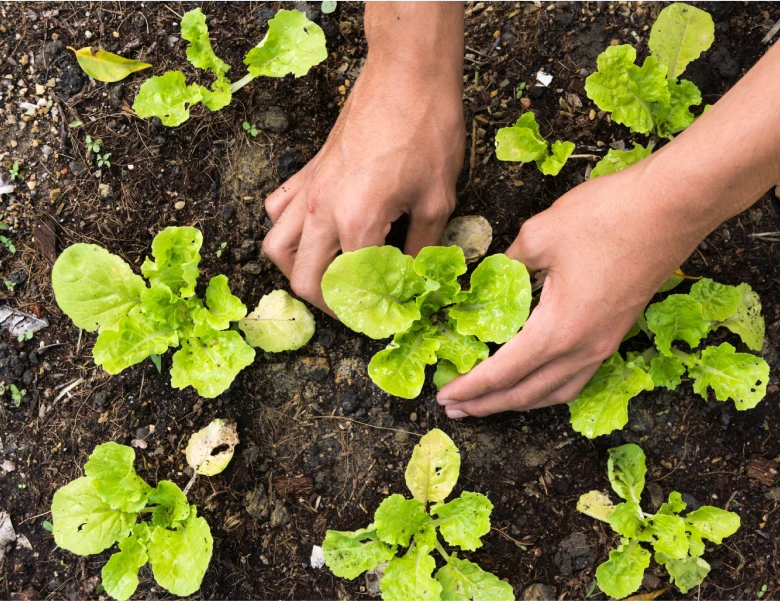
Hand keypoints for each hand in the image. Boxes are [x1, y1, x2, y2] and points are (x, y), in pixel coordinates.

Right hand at [262, 54, 464, 314]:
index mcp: (357, 223)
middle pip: (304, 279)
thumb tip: (415, 278)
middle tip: (354, 307)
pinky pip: (279, 209)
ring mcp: (309, 189)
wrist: (407, 74)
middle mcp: (323, 211)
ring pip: (276, 247)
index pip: (350, 287)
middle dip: (327, 304)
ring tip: (325, 276)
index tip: (385, 316)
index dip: (368, 311)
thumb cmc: (428, 131)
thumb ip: (423, 247)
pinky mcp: (308, 170)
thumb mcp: (438, 199)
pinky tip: (313, 232)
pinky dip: (287, 229)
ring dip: (296, 270)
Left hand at [438, 41, 779, 417]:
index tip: (443, 396)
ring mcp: (604, 344)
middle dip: (487, 404)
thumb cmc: (608, 216)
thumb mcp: (539, 234)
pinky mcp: (616, 333)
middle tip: (453, 408)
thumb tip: (490, 278)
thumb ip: (507, 264)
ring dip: (518, 402)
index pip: (502, 373)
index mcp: (558, 330)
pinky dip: (547, 389)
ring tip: (488, 403)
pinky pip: (576, 378)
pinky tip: (535, 382)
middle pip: (526, 393)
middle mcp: (583, 349)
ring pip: (555, 392)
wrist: (674, 205)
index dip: (470, 388)